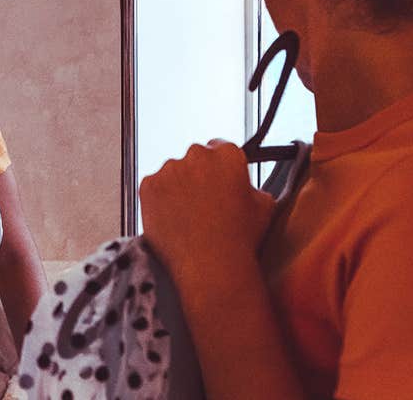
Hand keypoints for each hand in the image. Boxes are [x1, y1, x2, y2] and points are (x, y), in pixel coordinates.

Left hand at [139, 140, 273, 279]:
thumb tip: (247, 188)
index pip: (220, 148)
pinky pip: (153, 187)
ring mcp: (169, 169)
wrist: (210, 265)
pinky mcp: (148, 185)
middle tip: (203, 203)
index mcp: (227, 154)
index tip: (217, 180)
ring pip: (172, 173)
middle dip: (197, 176)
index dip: (219, 167)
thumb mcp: (264, 207)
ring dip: (177, 187)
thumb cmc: (239, 239)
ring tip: (187, 217)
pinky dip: (159, 200)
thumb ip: (253, 188)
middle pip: (194, 159)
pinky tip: (172, 219)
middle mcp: (196, 154)